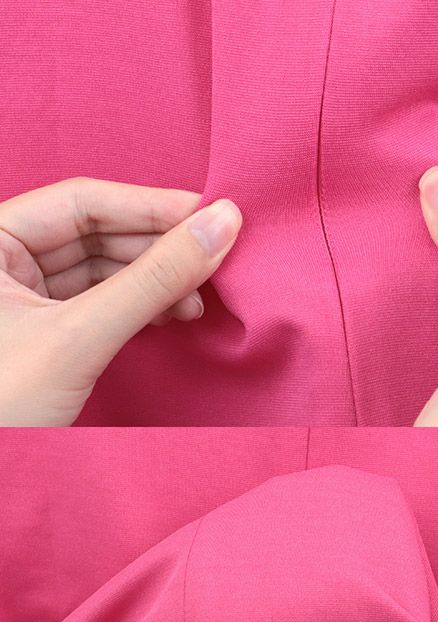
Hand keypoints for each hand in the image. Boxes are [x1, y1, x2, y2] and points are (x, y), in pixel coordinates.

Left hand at [0, 177, 241, 424]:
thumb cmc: (1, 409)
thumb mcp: (80, 337)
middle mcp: (3, 260)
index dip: (151, 206)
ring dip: (158, 281)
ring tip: (199, 299)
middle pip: (98, 233)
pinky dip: (143, 306)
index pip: (82, 202)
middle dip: (160, 249)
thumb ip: (154, 278)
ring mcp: (24, 296)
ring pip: (105, 269)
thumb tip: (220, 225)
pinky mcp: (46, 330)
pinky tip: (174, 314)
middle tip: (216, 259)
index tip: (211, 215)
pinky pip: (103, 302)